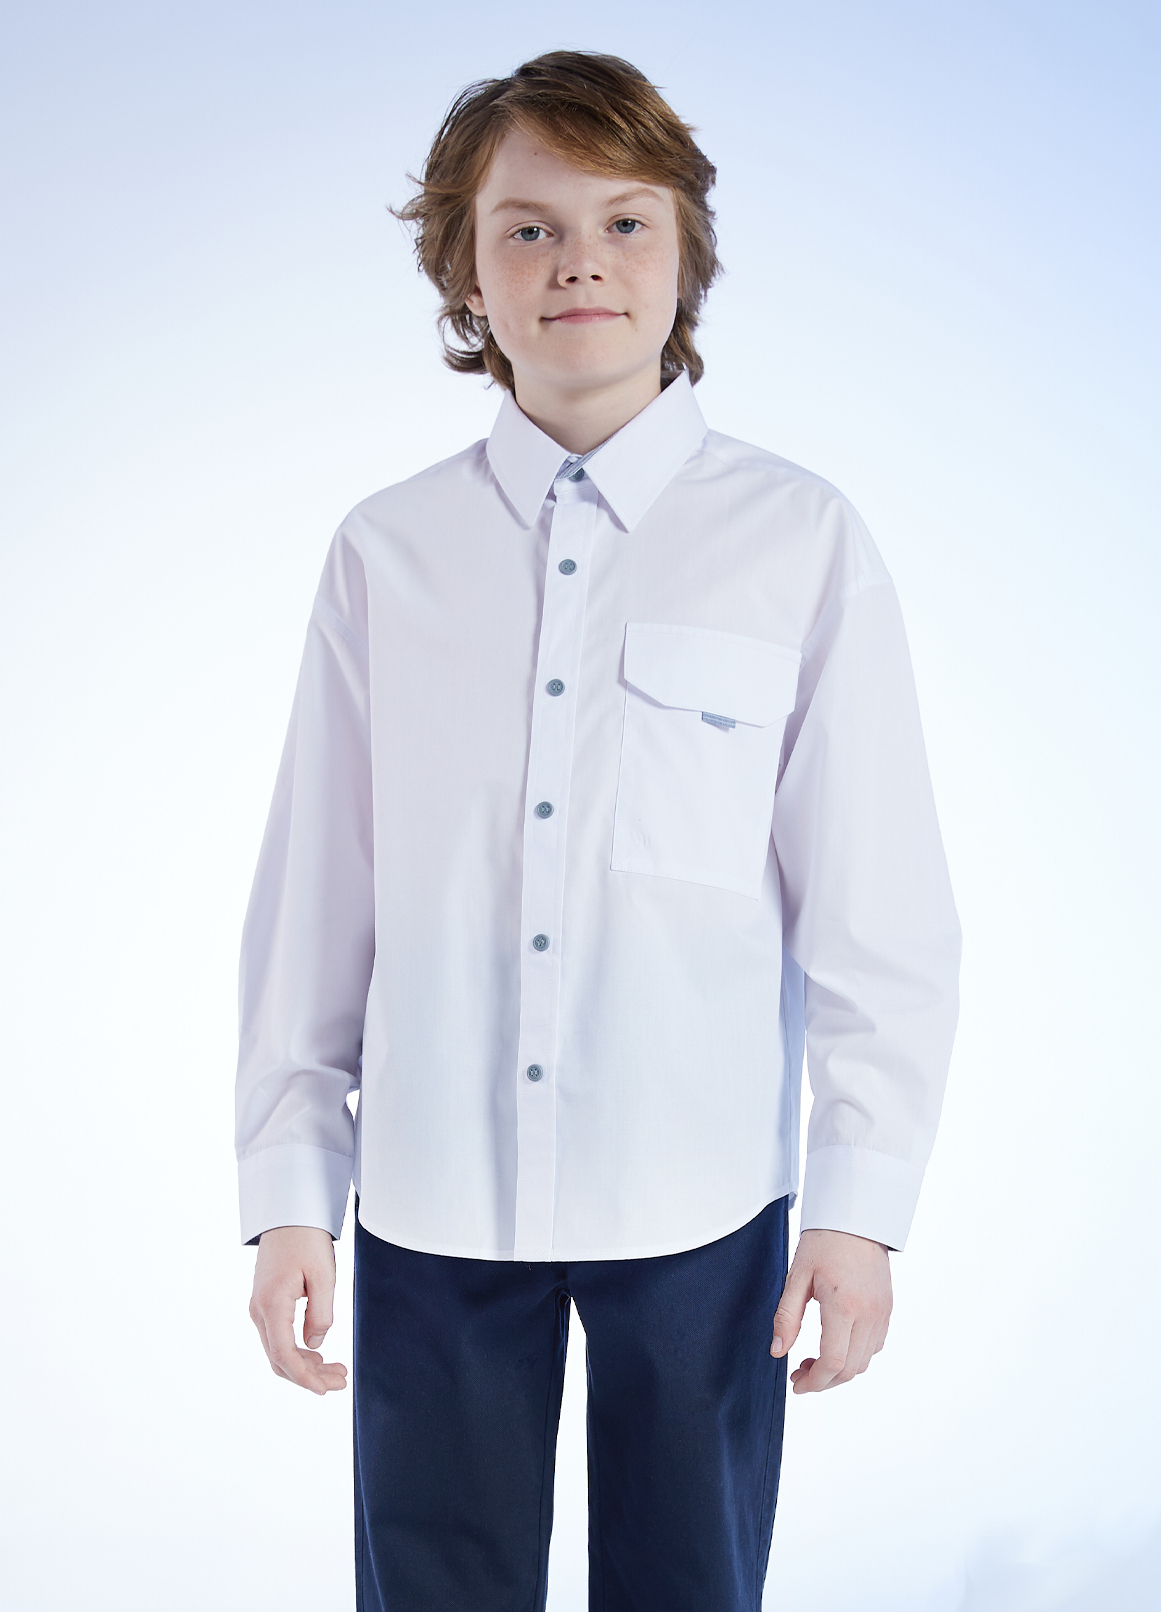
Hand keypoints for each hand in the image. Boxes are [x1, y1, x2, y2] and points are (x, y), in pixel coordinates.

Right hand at [249, 1225, 347, 1394]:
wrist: (289, 1215)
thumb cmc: (307, 1240)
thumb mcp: (324, 1276)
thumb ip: (321, 1315)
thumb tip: (314, 1346)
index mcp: (272, 1304)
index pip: (283, 1355)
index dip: (305, 1378)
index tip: (326, 1389)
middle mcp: (259, 1310)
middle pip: (279, 1359)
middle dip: (309, 1377)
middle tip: (340, 1382)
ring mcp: (259, 1308)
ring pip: (277, 1351)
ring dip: (304, 1366)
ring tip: (336, 1371)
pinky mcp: (265, 1304)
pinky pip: (278, 1337)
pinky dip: (297, 1351)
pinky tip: (318, 1355)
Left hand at [769, 1228, 891, 1392]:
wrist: (855, 1217)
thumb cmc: (823, 1241)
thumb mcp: (797, 1276)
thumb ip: (787, 1317)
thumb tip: (778, 1352)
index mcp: (843, 1306)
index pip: (833, 1363)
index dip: (814, 1382)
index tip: (796, 1384)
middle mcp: (868, 1314)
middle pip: (850, 1369)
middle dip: (823, 1381)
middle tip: (799, 1373)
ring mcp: (881, 1312)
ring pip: (864, 1362)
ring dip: (839, 1371)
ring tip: (813, 1360)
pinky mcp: (886, 1308)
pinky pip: (875, 1346)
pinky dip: (855, 1355)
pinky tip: (836, 1344)